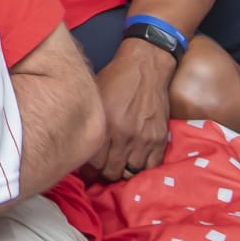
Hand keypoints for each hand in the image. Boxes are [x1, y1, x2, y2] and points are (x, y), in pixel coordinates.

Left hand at [91, 39, 175, 180]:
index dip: (88, 170)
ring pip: (130, 172)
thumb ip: (90, 122)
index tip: (87, 170)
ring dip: (122, 171)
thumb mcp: (95, 98)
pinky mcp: (160, 138)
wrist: (146, 66)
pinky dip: (142, 168)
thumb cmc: (116, 78)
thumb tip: (80, 143)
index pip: (93, 164)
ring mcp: (144, 139)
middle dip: (103, 174)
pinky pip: (151, 166)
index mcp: (106, 126)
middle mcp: (125, 136)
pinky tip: (134, 162)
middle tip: (101, 171)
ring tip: (117, 166)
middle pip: (111, 172)